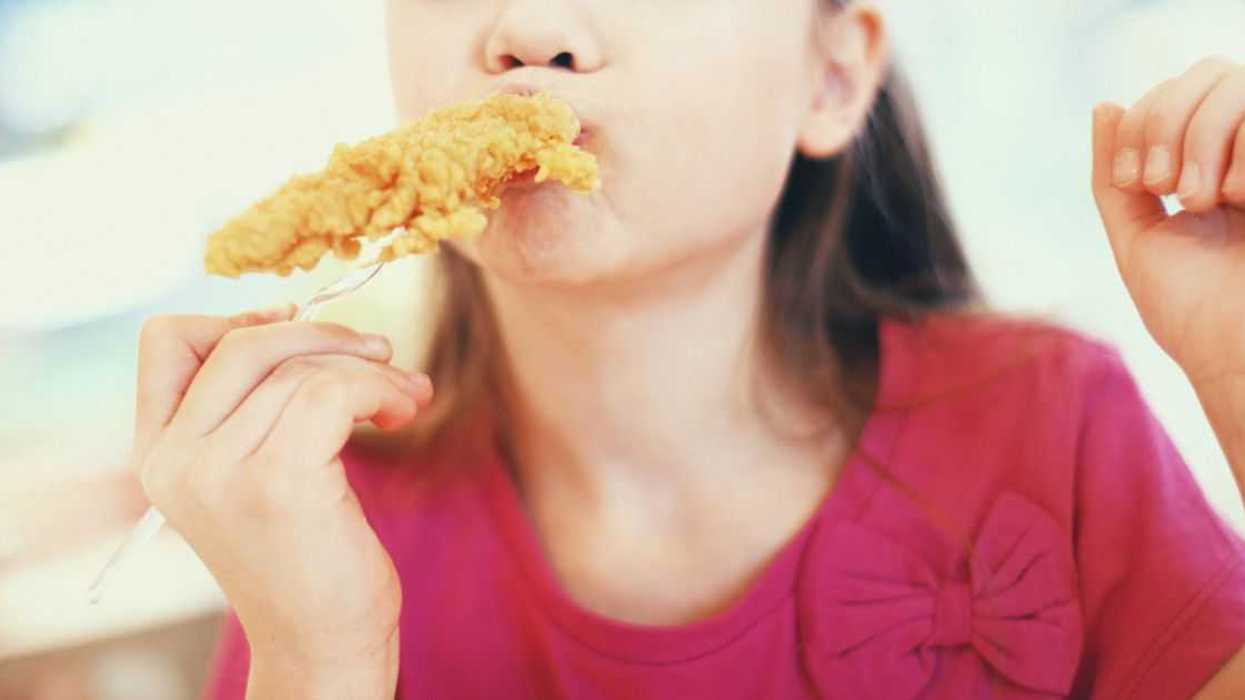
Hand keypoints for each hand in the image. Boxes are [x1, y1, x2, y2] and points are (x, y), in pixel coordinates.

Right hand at [132, 305, 432, 685]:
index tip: (296, 323)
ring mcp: (220, 472)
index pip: (167, 342)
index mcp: (158, 454)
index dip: (235, 319)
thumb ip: (257, 407)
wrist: (322, 643)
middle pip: (244, 342)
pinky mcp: (278, 482)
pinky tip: (402, 411)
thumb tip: (303, 322)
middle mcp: (174, 461)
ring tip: (406, 395)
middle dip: (325, 336)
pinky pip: (332, 392)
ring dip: (372, 370)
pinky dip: (378, 388)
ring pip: (301, 369)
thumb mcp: (257, 474)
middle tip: (382, 354)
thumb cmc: (305, 556)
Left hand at [1092, 56, 1244, 384]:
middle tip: (1163, 184)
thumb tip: (1106, 104)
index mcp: (1209, 164)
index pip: (1175, 92)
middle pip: (1207, 75)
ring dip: (1204, 137)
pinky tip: (1241, 200)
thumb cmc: (1189, 310)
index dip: (1145, 120)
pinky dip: (1243, 157)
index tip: (1136, 181)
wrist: (1237, 354)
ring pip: (1238, 85)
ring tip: (1203, 199)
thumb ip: (1114, 175)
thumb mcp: (1136, 236)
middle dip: (1169, 121)